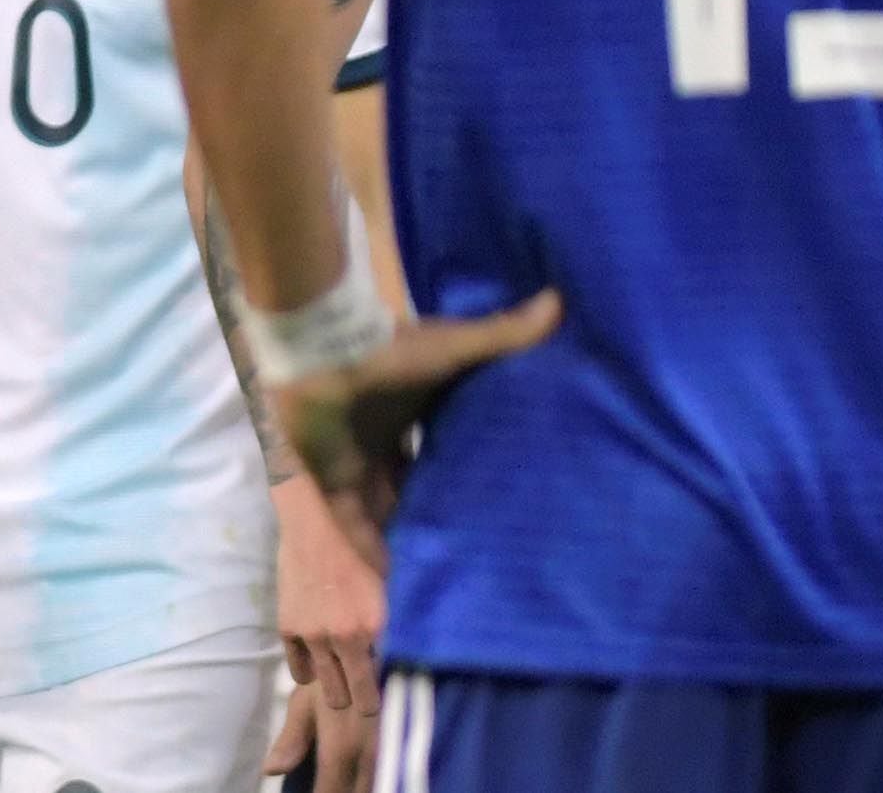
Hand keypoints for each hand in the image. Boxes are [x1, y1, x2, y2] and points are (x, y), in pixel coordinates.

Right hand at [267, 478, 383, 792]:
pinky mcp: (288, 631)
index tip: (393, 706)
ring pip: (325, 687)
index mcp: (376, 626)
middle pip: (353, 693)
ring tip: (344, 698)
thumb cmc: (366, 546)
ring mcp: (313, 637)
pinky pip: (299, 669)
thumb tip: (414, 646)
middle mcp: (344, 638)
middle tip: (368, 707)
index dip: (386, 694)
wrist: (319, 525)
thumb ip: (399, 618)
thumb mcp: (394, 583)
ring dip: (336, 693)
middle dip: (361, 702)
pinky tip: (319, 671)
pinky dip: (310, 672)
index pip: (384, 678)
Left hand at [275, 291, 561, 567]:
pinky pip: (358, 528)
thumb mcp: (455, 346)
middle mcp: (391, 439)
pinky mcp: (336, 485)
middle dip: (445, 505)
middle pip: (423, 480)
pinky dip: (375, 552)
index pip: (451, 438)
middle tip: (483, 537)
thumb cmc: (389, 352)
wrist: (319, 354)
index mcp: (420, 406)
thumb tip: (562, 301)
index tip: (508, 481)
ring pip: (393, 510)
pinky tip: (399, 581)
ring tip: (448, 569)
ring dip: (413, 535)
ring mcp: (362, 463)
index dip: (475, 458)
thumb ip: (504, 334)